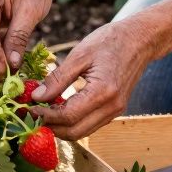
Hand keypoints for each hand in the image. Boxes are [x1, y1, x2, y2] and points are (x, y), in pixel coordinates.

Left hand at [30, 16, 153, 139]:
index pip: (68, 116)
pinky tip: (61, 107)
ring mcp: (116, 111)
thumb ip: (58, 78)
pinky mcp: (116, 110)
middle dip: (51, 126)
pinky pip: (91, 124)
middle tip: (34, 113)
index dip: (46, 115)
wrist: (140, 39)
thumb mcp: (80, 54)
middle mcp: (111, 107)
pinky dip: (73, 122)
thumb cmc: (110, 41)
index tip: (30, 107)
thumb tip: (37, 96)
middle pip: (75, 132)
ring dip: (61, 127)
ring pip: (82, 132)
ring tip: (45, 110)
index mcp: (103, 92)